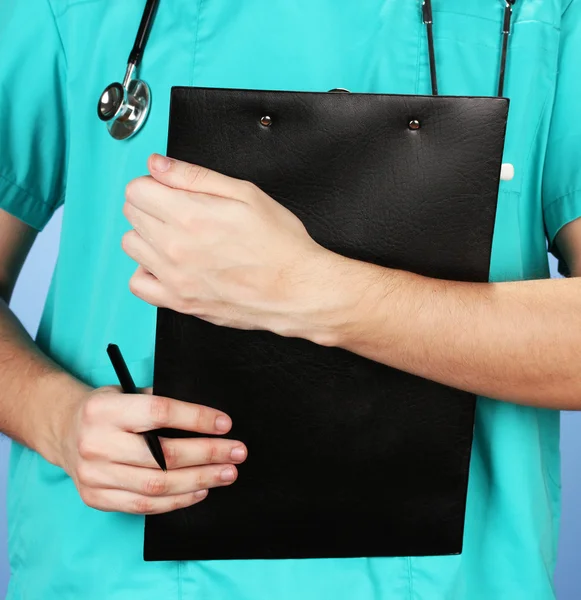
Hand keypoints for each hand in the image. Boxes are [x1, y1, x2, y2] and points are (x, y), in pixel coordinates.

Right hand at [58, 386, 246, 514]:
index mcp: (105, 410)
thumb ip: (159, 403)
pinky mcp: (96, 498)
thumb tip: (209, 420)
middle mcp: (96, 443)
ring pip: (157, 485)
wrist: (64, 430)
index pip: (159, 413)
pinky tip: (200, 490)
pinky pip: (144, 505)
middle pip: (163, 455)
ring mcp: (94, 475)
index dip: (196, 419)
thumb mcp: (126, 392)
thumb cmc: (108, 408)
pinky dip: (177, 500)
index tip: (225, 424)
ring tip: (227, 473)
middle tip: (237, 453)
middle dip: (207, 454)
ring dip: (200, 480)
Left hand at [121, 154, 341, 341]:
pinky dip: (146, 271)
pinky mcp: (179, 301)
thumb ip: (194, 176)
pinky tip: (166, 264)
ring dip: (147, 235)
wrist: (295, 289)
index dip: (154, 183)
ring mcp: (174, 277)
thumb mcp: (245, 194)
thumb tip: (158, 164)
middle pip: (131, 214)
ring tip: (176, 236)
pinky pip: (137, 283)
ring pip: (131, 245)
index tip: (170, 189)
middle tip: (180, 210)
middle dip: (151, 204)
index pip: (137, 189)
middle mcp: (175, 247)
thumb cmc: (279, 245)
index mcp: (189, 215)